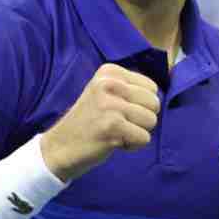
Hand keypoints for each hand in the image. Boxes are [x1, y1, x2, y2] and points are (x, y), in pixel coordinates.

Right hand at [40, 64, 159, 180]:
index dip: (139, 104)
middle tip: (116, 123)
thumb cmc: (89, 121)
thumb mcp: (104, 92)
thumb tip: (159, 95)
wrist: (60, 146)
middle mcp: (109, 83)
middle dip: (140, 119)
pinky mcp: (113, 126)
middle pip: (154, 103)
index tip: (116, 110)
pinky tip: (112, 142)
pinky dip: (131, 145)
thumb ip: (129, 88)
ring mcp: (111, 105)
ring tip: (114, 131)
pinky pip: (144, 138)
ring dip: (136, 132)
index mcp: (109, 72)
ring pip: (151, 121)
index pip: (151, 88)